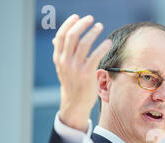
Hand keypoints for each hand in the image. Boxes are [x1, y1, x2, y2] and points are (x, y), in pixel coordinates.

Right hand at [52, 14, 111, 131]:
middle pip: (72, 36)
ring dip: (93, 32)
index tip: (77, 17)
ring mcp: (75, 67)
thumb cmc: (72, 83)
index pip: (61, 36)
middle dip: (82, 24)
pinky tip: (108, 42)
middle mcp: (65, 61)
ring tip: (100, 26)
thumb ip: (61, 53)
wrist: (75, 103)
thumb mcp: (63, 68)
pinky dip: (102, 46)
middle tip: (91, 19)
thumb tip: (56, 39)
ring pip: (84, 43)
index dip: (68, 24)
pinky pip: (95, 55)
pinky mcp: (87, 74)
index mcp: (58, 58)